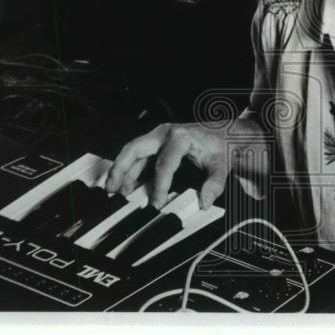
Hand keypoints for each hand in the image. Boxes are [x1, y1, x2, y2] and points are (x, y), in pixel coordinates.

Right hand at [105, 122, 227, 209]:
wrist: (223, 131)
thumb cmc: (220, 143)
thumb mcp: (222, 163)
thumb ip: (214, 183)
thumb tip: (204, 201)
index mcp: (179, 137)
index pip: (163, 164)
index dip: (158, 186)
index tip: (156, 203)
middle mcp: (164, 133)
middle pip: (134, 149)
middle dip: (120, 169)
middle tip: (112, 188)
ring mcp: (158, 136)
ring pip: (132, 152)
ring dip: (121, 170)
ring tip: (113, 189)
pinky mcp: (156, 143)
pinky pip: (138, 156)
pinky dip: (129, 169)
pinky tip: (126, 184)